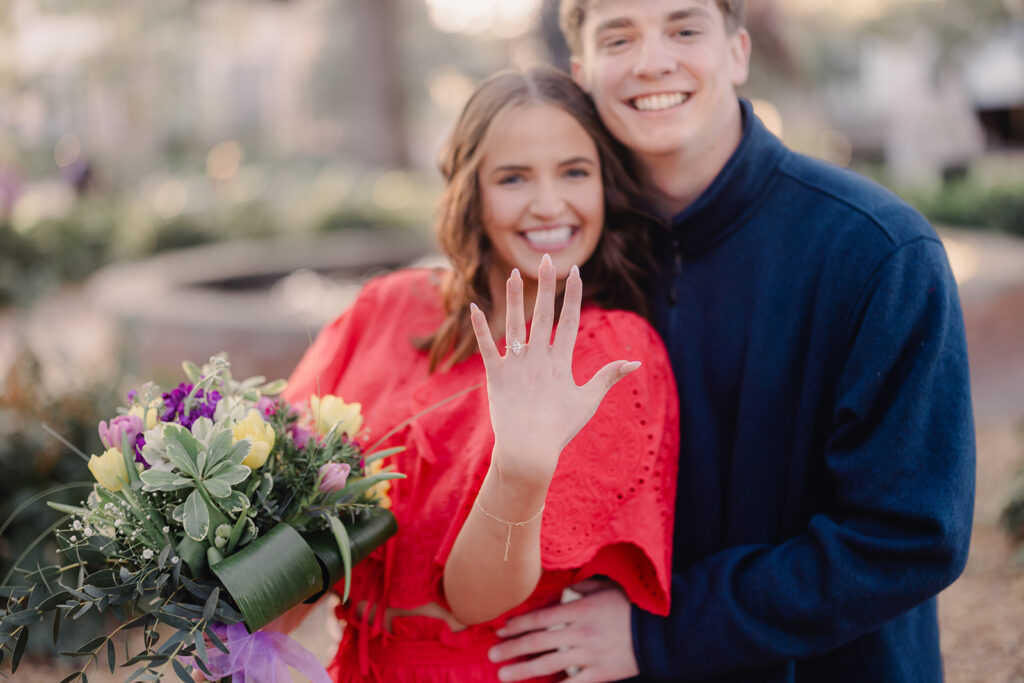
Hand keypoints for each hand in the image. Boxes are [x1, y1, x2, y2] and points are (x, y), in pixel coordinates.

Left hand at [470, 255, 640, 488]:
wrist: (529, 450)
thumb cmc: (560, 428)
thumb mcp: (588, 401)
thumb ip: (609, 376)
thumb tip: (636, 361)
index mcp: (561, 362)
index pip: (569, 320)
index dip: (572, 295)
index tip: (575, 272)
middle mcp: (539, 358)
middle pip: (544, 314)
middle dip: (547, 285)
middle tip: (548, 259)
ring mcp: (516, 365)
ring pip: (514, 324)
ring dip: (513, 297)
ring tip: (512, 273)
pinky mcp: (495, 376)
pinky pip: (486, 347)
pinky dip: (480, 327)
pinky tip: (474, 307)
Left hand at [488, 579, 638, 681]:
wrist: (660, 632)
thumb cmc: (632, 606)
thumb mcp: (606, 587)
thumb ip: (582, 589)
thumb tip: (564, 591)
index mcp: (579, 610)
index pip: (540, 618)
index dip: (518, 625)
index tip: (502, 629)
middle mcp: (579, 633)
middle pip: (537, 642)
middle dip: (511, 649)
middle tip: (492, 654)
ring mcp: (588, 656)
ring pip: (548, 665)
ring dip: (522, 670)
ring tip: (503, 674)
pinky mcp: (598, 674)